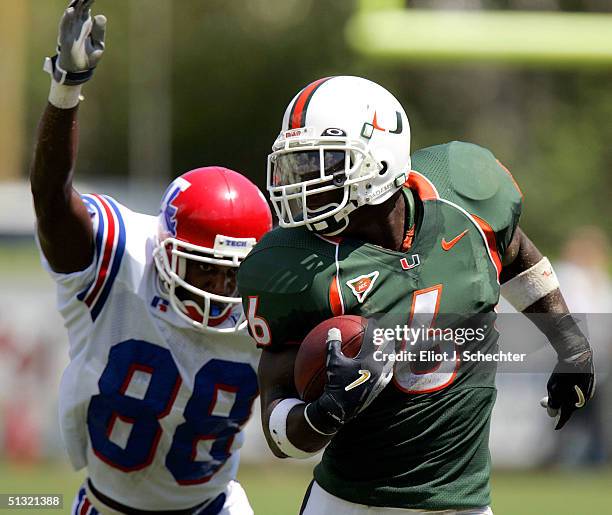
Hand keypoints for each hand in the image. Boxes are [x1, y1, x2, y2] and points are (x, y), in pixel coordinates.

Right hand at [45, 0, 105, 84]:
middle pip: (79, 6)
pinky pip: (65, 26)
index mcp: (86, 23)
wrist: (79, 70)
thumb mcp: (99, 45)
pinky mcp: (65, 37)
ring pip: (71, 13)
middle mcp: (77, 23)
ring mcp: (70, 29)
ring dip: (74, 4)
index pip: (87, 6)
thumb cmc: (89, 56)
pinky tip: (71, 10)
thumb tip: (100, 15)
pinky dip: (67, 18)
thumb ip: (100, 32)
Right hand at [304, 320, 393, 434]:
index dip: (373, 327)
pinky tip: (388, 366)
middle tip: (386, 330)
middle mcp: (378, 368)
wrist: (340, 408)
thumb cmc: (335, 383)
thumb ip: (333, 344)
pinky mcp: (380, 387)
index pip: (372, 338)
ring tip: (391, 346)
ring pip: (391, 361)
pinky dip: (389, 366)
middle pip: (386, 348)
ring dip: (391, 351)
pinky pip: (389, 374)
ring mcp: (381, 378)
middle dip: (386, 338)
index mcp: (367, 359)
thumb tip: (334, 329)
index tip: (372, 320)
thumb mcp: (332, 362)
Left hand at [540, 350, 594, 429]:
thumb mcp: (553, 389)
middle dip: (558, 407)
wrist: (577, 357)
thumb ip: (553, 403)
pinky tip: (563, 387)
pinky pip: (577, 392)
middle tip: (546, 403)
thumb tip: (552, 413)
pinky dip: (569, 392)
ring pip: (573, 399)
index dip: (560, 422)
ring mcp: (586, 392)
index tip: (555, 427)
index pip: (566, 417)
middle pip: (568, 407)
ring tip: (552, 393)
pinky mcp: (588, 384)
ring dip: (563, 398)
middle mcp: (583, 400)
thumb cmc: (564, 374)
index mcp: (575, 404)